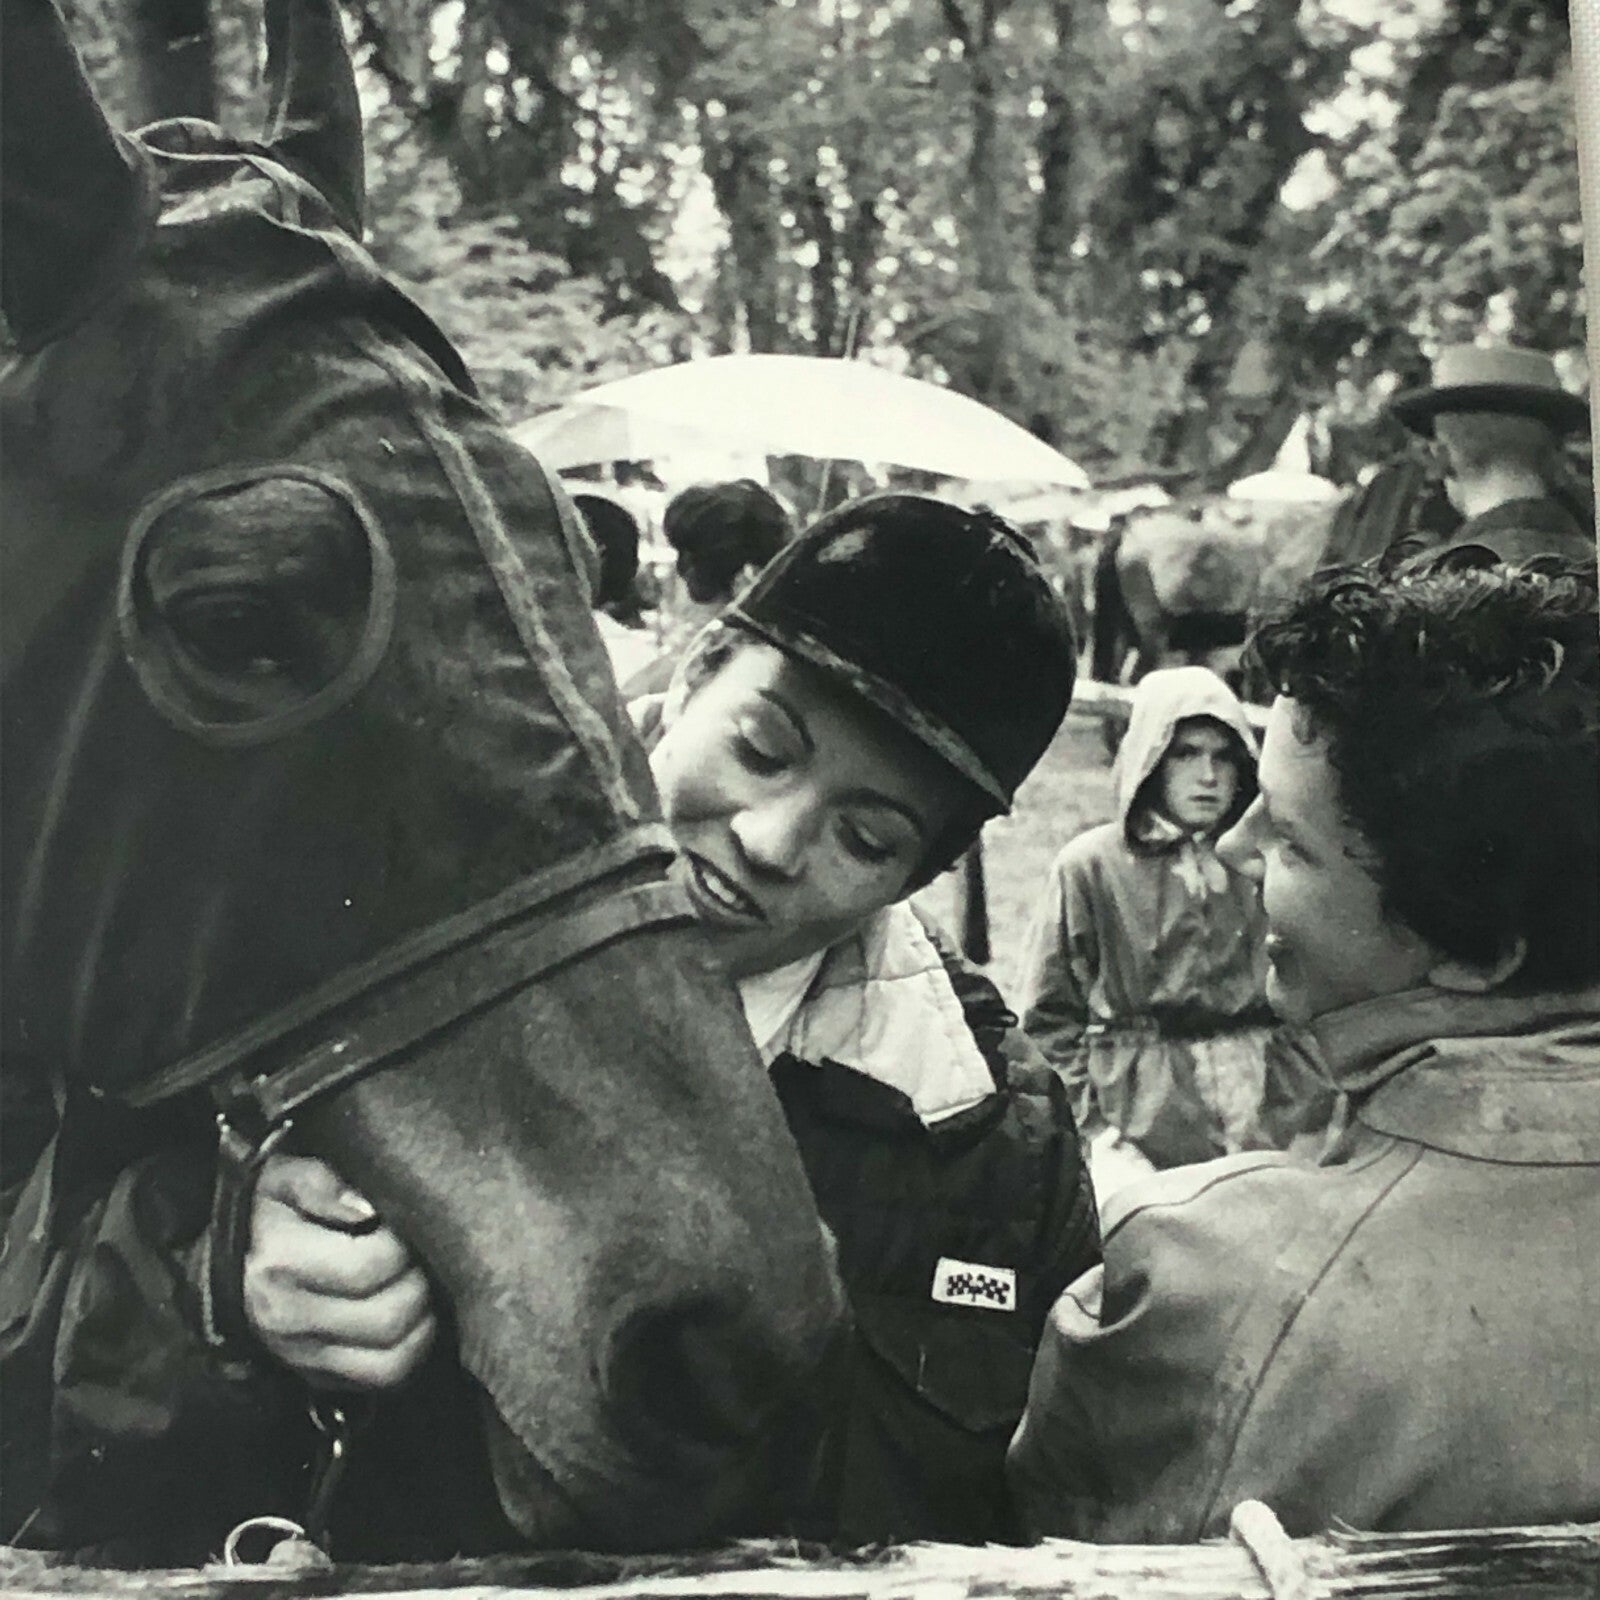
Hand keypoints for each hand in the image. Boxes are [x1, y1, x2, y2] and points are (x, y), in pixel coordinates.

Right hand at [244, 1154, 436, 1389]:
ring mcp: (304, 1357)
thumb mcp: (282, 1178)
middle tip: (419, 1257)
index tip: (403, 1226)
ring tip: (418, 1287)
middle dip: (420, 1282)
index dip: (403, 1244)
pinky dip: (410, 1351)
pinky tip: (410, 1318)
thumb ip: (322, 1184)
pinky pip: (383, 1380)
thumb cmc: (264, 1213)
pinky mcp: (318, 1379)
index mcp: (281, 1263)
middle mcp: (290, 1319)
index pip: (370, 1266)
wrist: (226, 1267)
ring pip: (394, 1361)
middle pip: (390, 1317)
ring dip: (423, 1323)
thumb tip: (367, 1207)